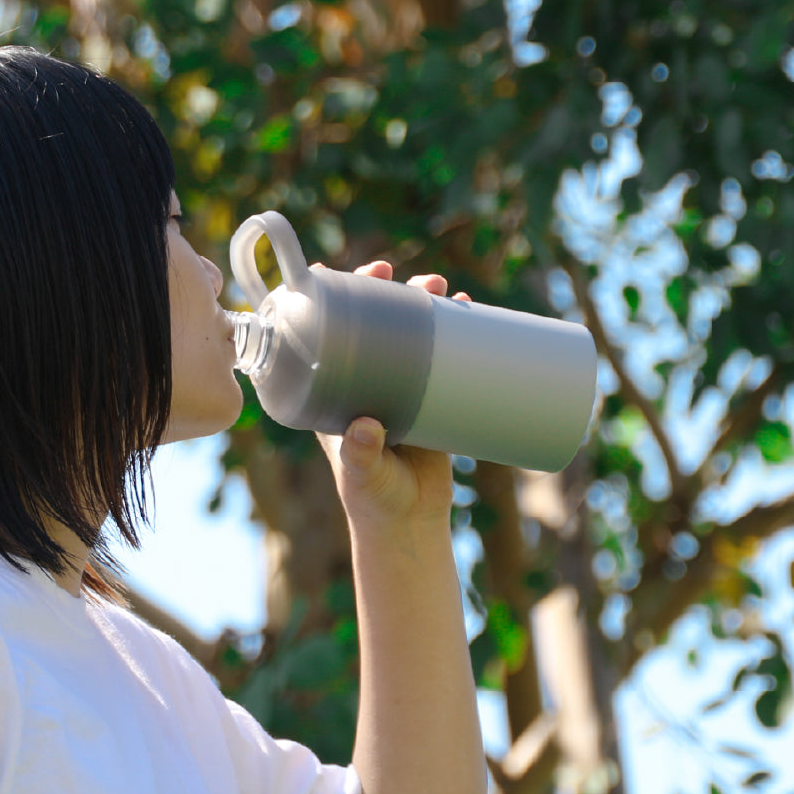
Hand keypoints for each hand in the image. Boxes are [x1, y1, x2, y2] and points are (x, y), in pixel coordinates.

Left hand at [313, 260, 471, 532]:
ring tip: (440, 288)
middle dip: (381, 291)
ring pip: (410, 332)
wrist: (409, 522)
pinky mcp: (433, 397)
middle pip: (370, 323)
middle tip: (390, 271)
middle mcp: (365, 381)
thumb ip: (360, 455)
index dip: (327, 302)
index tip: (332, 273)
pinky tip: (468, 308)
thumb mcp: (362, 475)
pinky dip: (455, 329)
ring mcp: (400, 386)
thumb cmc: (374, 499)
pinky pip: (443, 354)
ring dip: (422, 301)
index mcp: (333, 391)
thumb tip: (365, 427)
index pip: (324, 336)